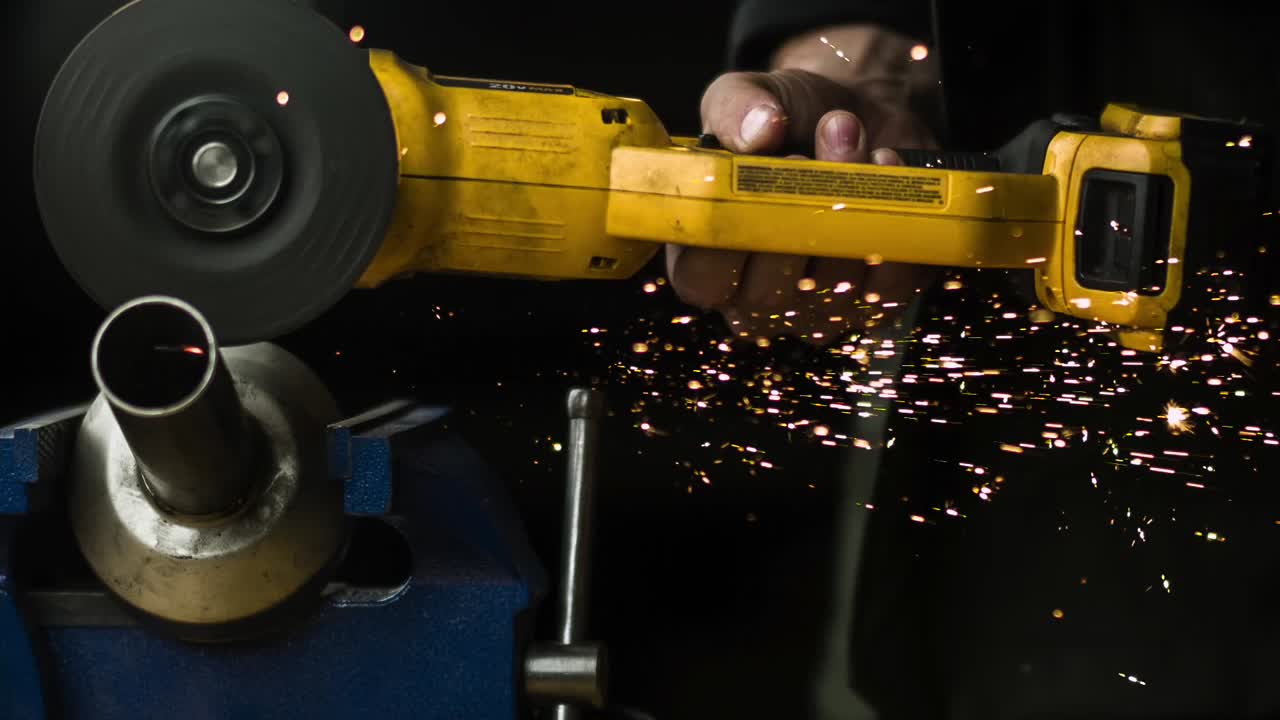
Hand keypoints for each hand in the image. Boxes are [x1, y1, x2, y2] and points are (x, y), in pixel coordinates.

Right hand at [666, 26, 940, 343]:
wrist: (854, 114)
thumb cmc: (784, 119)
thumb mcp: (746, 97)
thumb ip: (736, 109)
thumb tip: (760, 131)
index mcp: (706, 260)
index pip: (701, 283)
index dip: (727, 238)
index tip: (751, 177)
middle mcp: (756, 296)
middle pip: (767, 295)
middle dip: (792, 216)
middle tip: (800, 155)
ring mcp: (816, 310)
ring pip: (830, 288)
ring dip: (844, 205)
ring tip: (846, 138)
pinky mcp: (875, 302)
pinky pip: (886, 289)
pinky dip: (892, 225)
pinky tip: (883, 169)